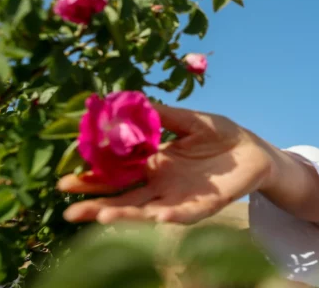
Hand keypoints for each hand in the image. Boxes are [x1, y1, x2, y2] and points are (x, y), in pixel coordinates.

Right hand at [58, 103, 275, 223]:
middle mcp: (159, 184)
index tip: (65, 179)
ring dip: (125, 216)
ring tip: (102, 217)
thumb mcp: (189, 120)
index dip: (92, 177)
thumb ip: (161, 115)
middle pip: (122, 199)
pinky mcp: (202, 207)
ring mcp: (178, 198)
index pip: (115, 174)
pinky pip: (183, 214)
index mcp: (151, 163)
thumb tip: (128, 101)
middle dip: (96, 204)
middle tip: (69, 208)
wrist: (253, 151)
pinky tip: (156, 216)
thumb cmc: (221, 134)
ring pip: (146, 211)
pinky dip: (169, 216)